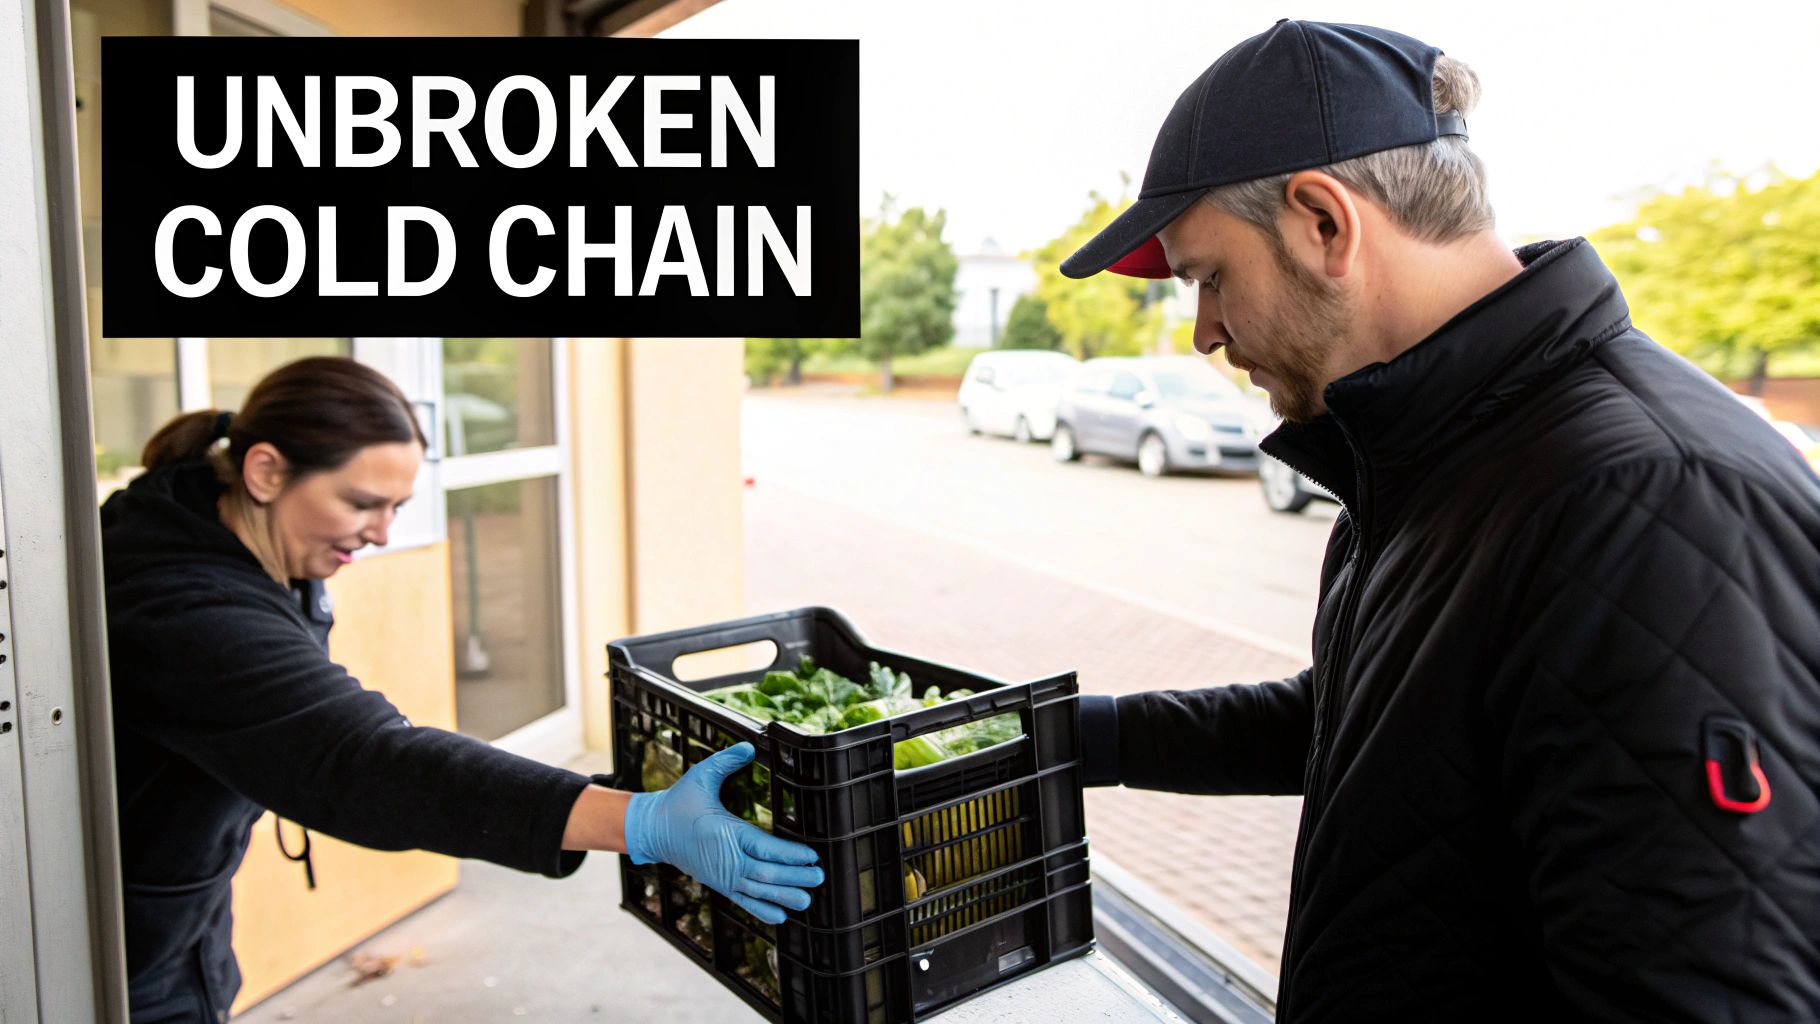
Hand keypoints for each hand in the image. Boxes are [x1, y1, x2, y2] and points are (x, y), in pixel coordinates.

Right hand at [624, 742, 822, 923]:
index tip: (811, 856)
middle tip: (818, 877)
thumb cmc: (679, 802)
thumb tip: (748, 746)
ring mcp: (721, 875)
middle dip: (793, 877)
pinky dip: (761, 909)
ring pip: (756, 891)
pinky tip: (780, 917)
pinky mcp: (718, 883)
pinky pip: (742, 900)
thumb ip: (725, 761)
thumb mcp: (700, 776)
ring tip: (806, 901)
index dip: (789, 855)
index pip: (763, 847)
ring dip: (783, 896)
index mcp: (724, 832)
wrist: (653, 830)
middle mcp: (724, 858)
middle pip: (764, 873)